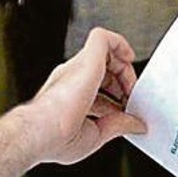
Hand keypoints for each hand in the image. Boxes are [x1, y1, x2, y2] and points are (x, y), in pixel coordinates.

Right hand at [27, 28, 144, 164]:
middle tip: (132, 100)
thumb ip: (118, 126)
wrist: (41, 131)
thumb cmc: (56, 138)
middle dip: (123, 82)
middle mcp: (72, 78)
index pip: (98, 90)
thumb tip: (136, 125)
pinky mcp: (86, 59)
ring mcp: (78, 67)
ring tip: (133, 86)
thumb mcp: (96, 135)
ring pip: (105, 52)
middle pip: (104, 70)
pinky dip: (120, 43)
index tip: (126, 112)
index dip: (117, 98)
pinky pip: (103, 38)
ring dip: (124, 67)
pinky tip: (129, 57)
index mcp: (70, 96)